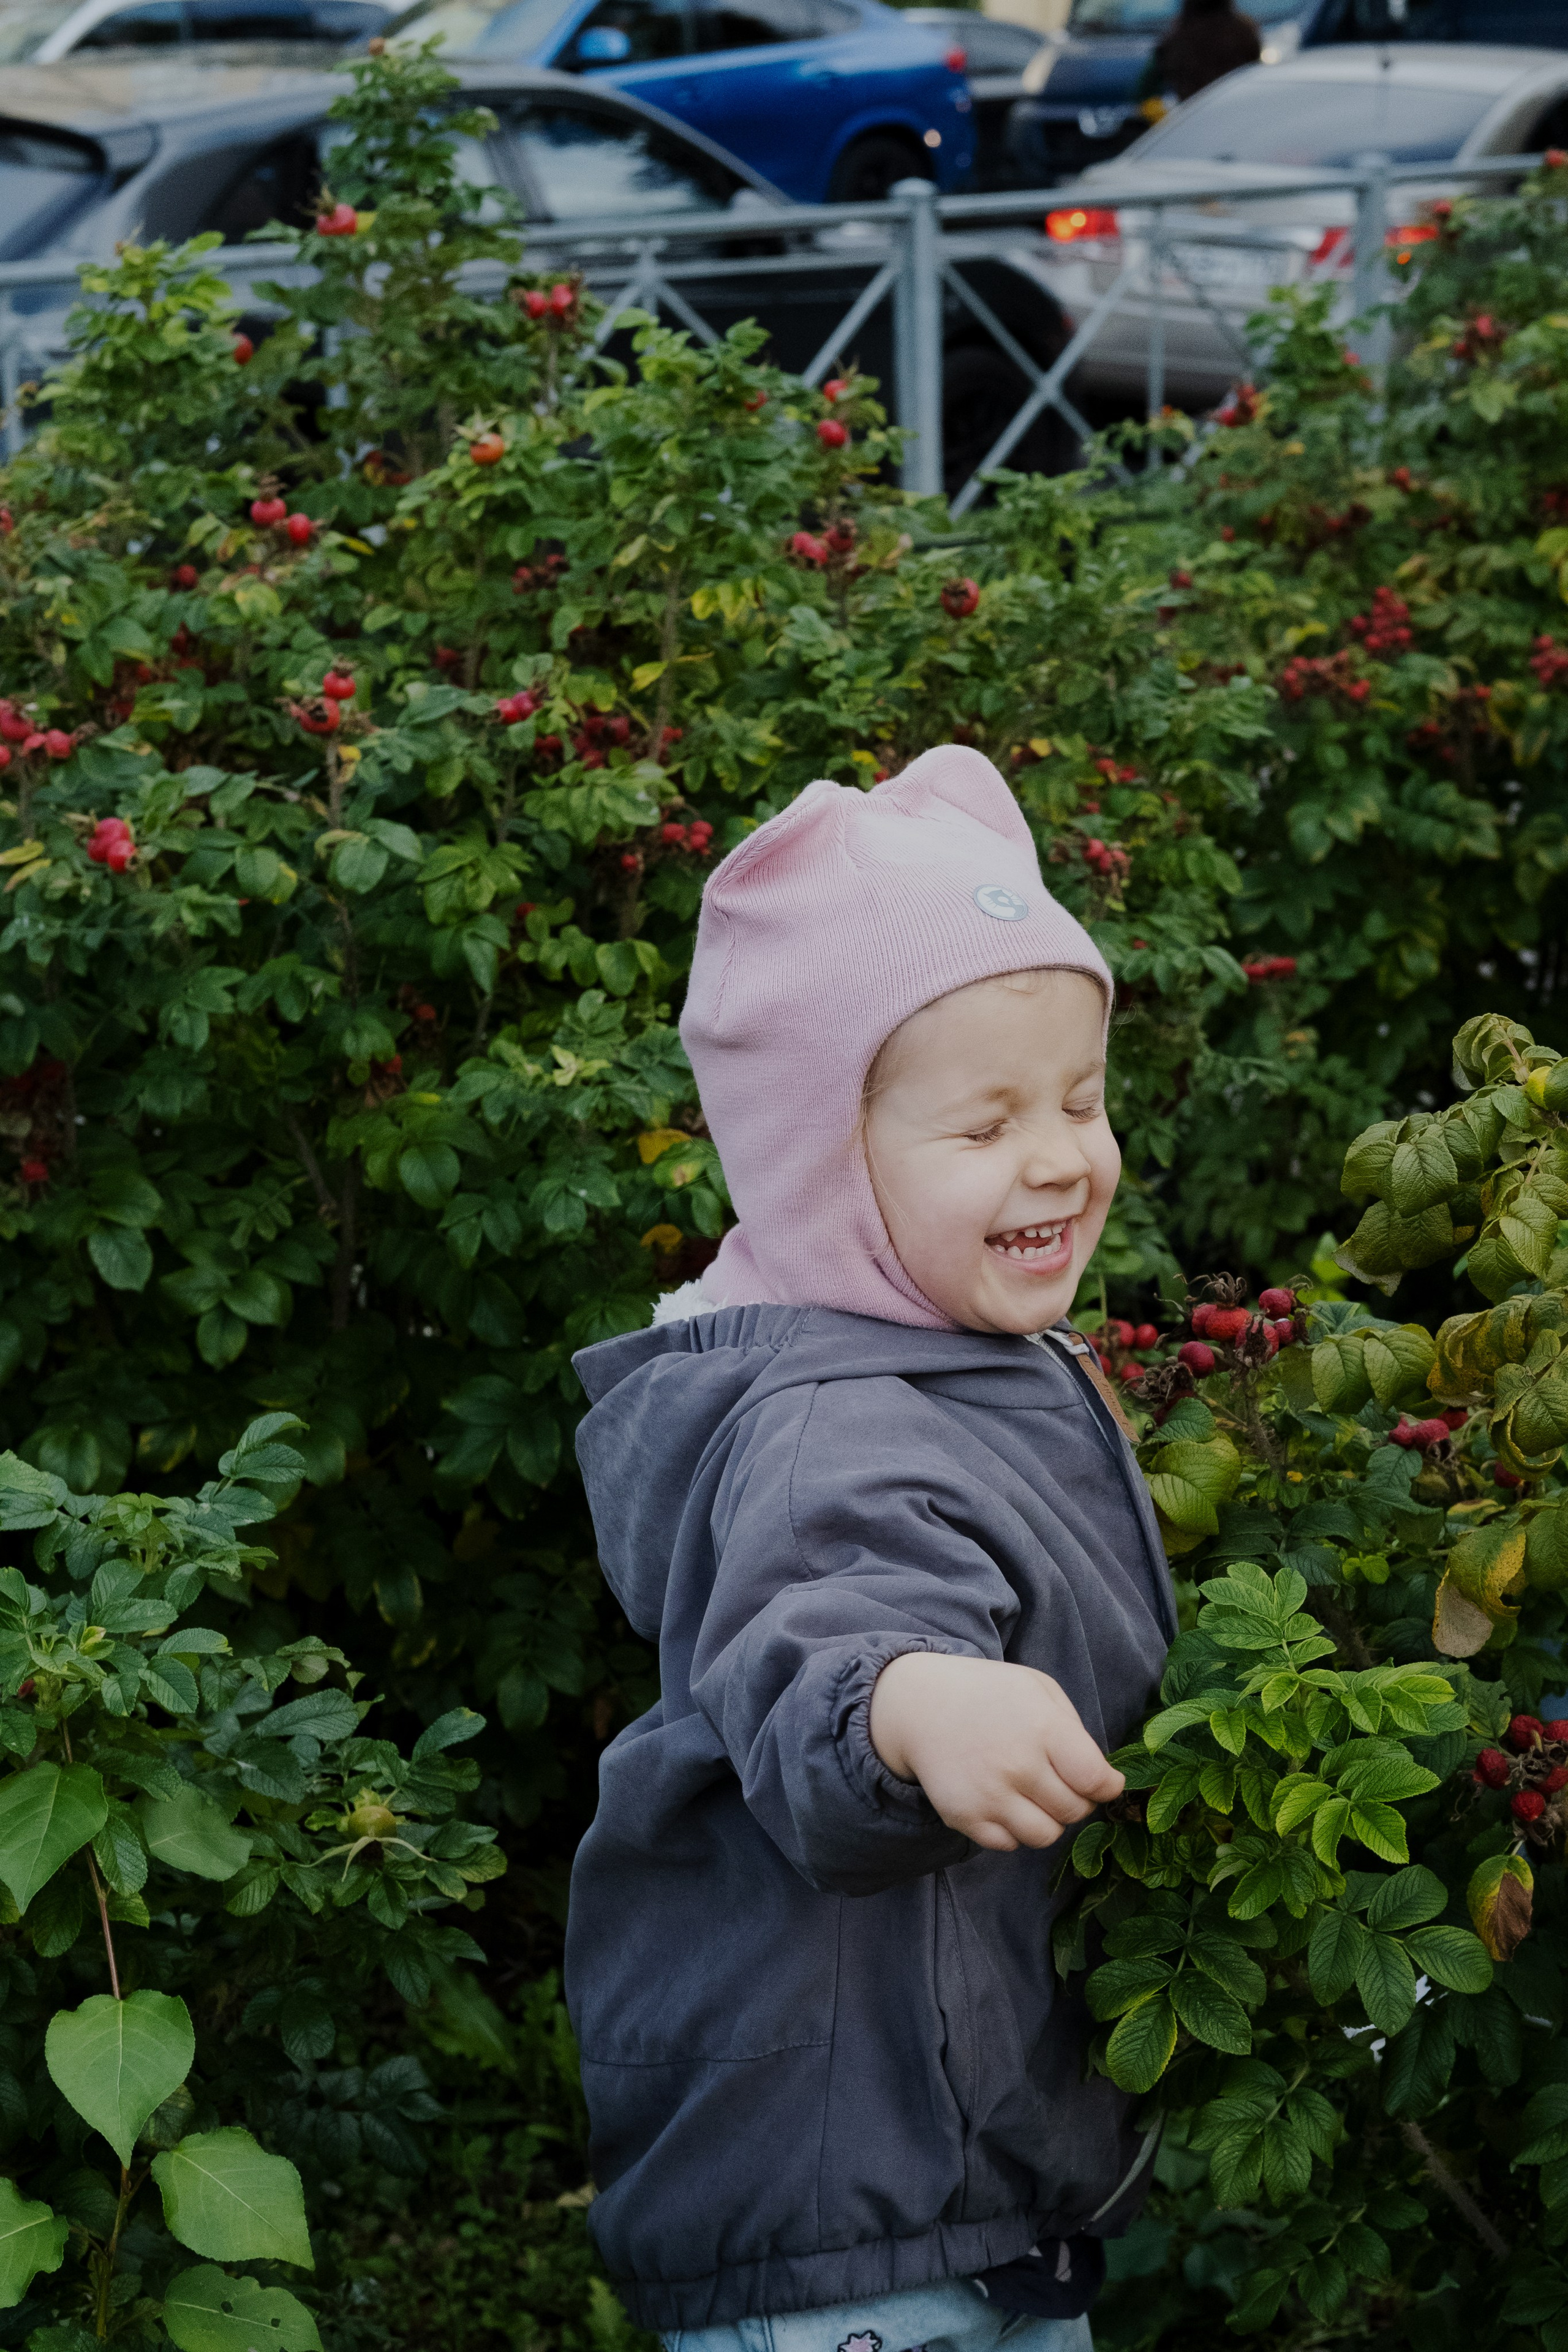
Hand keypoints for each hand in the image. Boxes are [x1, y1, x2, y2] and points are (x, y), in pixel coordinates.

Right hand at [868, 1652, 1123, 1851]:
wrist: (919, 1705)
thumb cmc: (989, 1694)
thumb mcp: (1038, 1688)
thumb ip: (1074, 1730)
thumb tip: (1102, 1778)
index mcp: (1043, 1728)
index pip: (1096, 1780)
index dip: (1107, 1786)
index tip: (1102, 1782)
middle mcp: (1018, 1766)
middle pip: (1075, 1811)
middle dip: (1076, 1800)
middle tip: (1058, 1780)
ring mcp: (989, 1796)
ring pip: (1046, 1836)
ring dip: (1047, 1819)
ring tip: (1031, 1793)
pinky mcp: (965, 1818)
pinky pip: (1009, 1845)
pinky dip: (1012, 1829)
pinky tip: (1002, 1800)